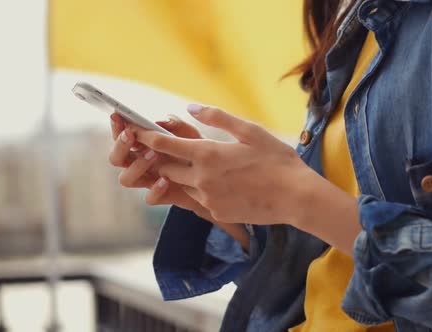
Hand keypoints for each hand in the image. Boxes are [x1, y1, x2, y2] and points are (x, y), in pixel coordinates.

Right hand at [108, 113, 214, 219]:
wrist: (216, 179)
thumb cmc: (199, 152)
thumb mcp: (191, 135)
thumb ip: (177, 125)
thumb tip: (159, 121)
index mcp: (143, 146)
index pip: (122, 135)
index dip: (116, 126)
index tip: (118, 116)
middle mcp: (140, 164)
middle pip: (116, 158)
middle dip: (120, 146)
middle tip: (131, 134)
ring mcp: (149, 181)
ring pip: (126, 179)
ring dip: (136, 166)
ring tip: (153, 154)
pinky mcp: (161, 196)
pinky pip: (149, 198)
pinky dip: (155, 189)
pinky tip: (165, 180)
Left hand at [129, 104, 320, 225]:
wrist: (296, 197)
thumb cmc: (277, 160)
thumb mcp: (250, 131)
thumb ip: (217, 117)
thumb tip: (190, 107)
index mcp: (207, 155)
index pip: (164, 145)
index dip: (146, 137)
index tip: (135, 131)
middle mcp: (201, 179)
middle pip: (165, 168)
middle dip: (158, 158)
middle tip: (156, 149)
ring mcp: (208, 200)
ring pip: (181, 186)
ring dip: (180, 175)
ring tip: (192, 166)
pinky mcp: (217, 214)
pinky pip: (200, 200)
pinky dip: (201, 190)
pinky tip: (218, 184)